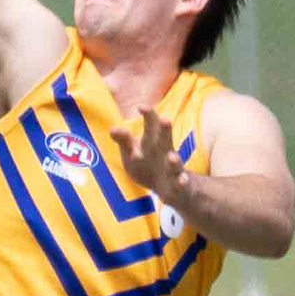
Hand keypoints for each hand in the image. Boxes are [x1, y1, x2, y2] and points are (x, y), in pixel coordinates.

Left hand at [91, 86, 198, 200]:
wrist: (171, 189)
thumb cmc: (147, 165)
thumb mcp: (132, 152)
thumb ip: (123, 141)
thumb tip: (112, 129)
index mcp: (153, 142)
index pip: (152, 124)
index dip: (148, 115)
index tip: (141, 106)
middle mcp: (165, 152)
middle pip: (165, 140)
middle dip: (165, 130)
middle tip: (165, 119)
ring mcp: (174, 169)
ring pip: (175, 163)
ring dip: (174, 160)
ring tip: (172, 157)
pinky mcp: (178, 185)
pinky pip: (181, 184)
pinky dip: (182, 182)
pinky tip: (182, 181)